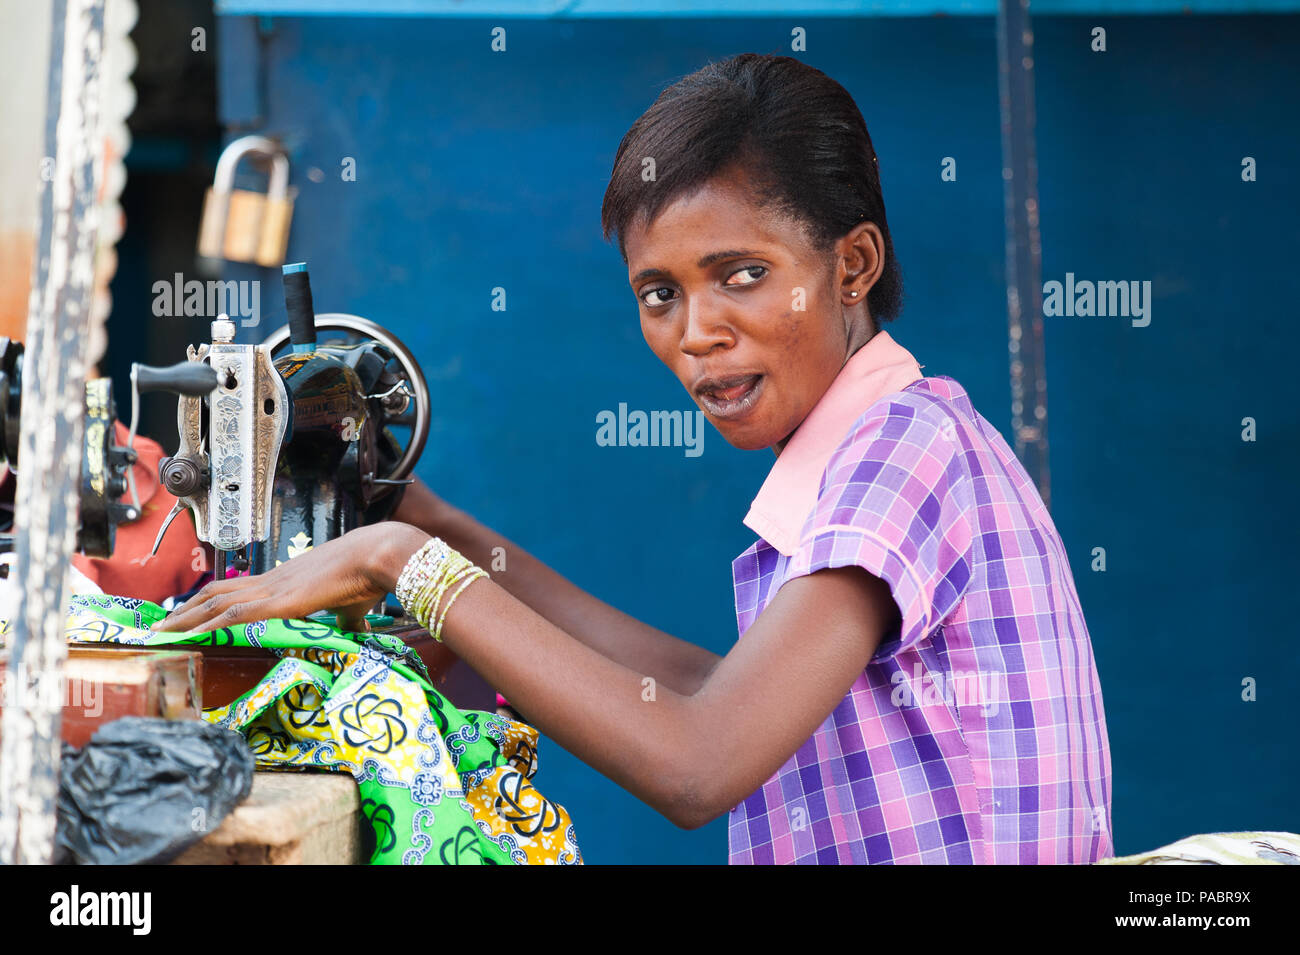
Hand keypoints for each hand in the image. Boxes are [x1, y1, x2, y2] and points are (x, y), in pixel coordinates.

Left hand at [153, 522, 428, 633]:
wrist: (377, 555)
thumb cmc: (370, 575)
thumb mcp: (354, 604)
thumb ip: (349, 619)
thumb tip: (358, 631)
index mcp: (287, 580)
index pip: (240, 589)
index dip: (213, 600)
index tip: (194, 612)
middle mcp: (273, 581)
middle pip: (218, 592)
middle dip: (188, 608)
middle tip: (161, 622)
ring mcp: (273, 590)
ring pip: (216, 602)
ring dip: (186, 617)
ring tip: (159, 631)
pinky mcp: (279, 601)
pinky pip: (233, 614)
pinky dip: (207, 625)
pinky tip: (188, 634)